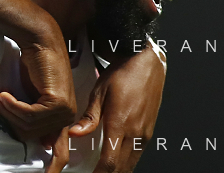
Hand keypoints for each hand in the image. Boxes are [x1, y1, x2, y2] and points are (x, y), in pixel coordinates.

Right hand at [0, 27, 77, 149]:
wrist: (41, 42)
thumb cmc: (34, 66)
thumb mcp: (32, 97)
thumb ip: (32, 117)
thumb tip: (29, 138)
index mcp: (62, 118)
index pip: (61, 153)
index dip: (53, 167)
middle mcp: (66, 116)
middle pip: (31, 135)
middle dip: (11, 120)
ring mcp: (64, 110)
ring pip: (28, 125)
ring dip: (9, 110)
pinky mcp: (57, 101)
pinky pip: (28, 114)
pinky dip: (12, 105)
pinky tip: (4, 94)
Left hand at [69, 44, 165, 172]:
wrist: (145, 62)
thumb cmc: (122, 73)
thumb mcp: (100, 92)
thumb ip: (89, 117)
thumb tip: (74, 134)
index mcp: (120, 124)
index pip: (110, 163)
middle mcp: (135, 132)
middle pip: (122, 169)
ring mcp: (144, 133)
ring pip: (131, 164)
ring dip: (118, 171)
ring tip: (103, 171)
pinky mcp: (149, 130)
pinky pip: (138, 155)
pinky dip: (127, 163)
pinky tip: (117, 162)